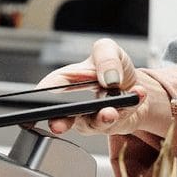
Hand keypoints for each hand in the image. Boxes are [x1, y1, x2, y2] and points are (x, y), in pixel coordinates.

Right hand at [36, 38, 172, 139]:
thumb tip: (109, 77)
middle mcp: (76, 104)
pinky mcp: (111, 126)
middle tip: (58, 125)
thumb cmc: (114, 69)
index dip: (39, 96)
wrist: (137, 87)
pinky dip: (130, 107)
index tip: (39, 101)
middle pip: (60, 118)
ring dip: (102, 118)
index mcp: (68, 81)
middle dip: (59, 123)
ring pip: (92, 125)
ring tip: (110, 111)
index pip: (48, 88)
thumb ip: (105, 55)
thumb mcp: (108, 50)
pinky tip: (137, 94)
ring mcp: (92, 118)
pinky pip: (119, 121)